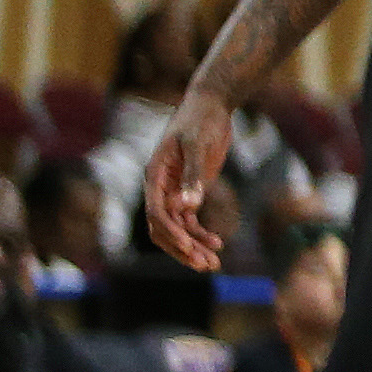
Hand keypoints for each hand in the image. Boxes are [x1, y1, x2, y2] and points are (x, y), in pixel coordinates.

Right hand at [142, 96, 238, 273]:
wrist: (210, 106)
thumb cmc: (201, 121)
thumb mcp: (198, 145)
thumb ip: (193, 175)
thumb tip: (187, 206)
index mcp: (155, 176)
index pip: (156, 213)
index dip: (171, 233)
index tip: (189, 248)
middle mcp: (160, 187)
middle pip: (164, 227)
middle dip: (182, 248)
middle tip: (205, 265)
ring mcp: (174, 191)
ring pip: (178, 227)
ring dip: (193, 246)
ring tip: (213, 263)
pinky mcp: (190, 191)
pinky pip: (190, 220)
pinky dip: (200, 233)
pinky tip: (216, 244)